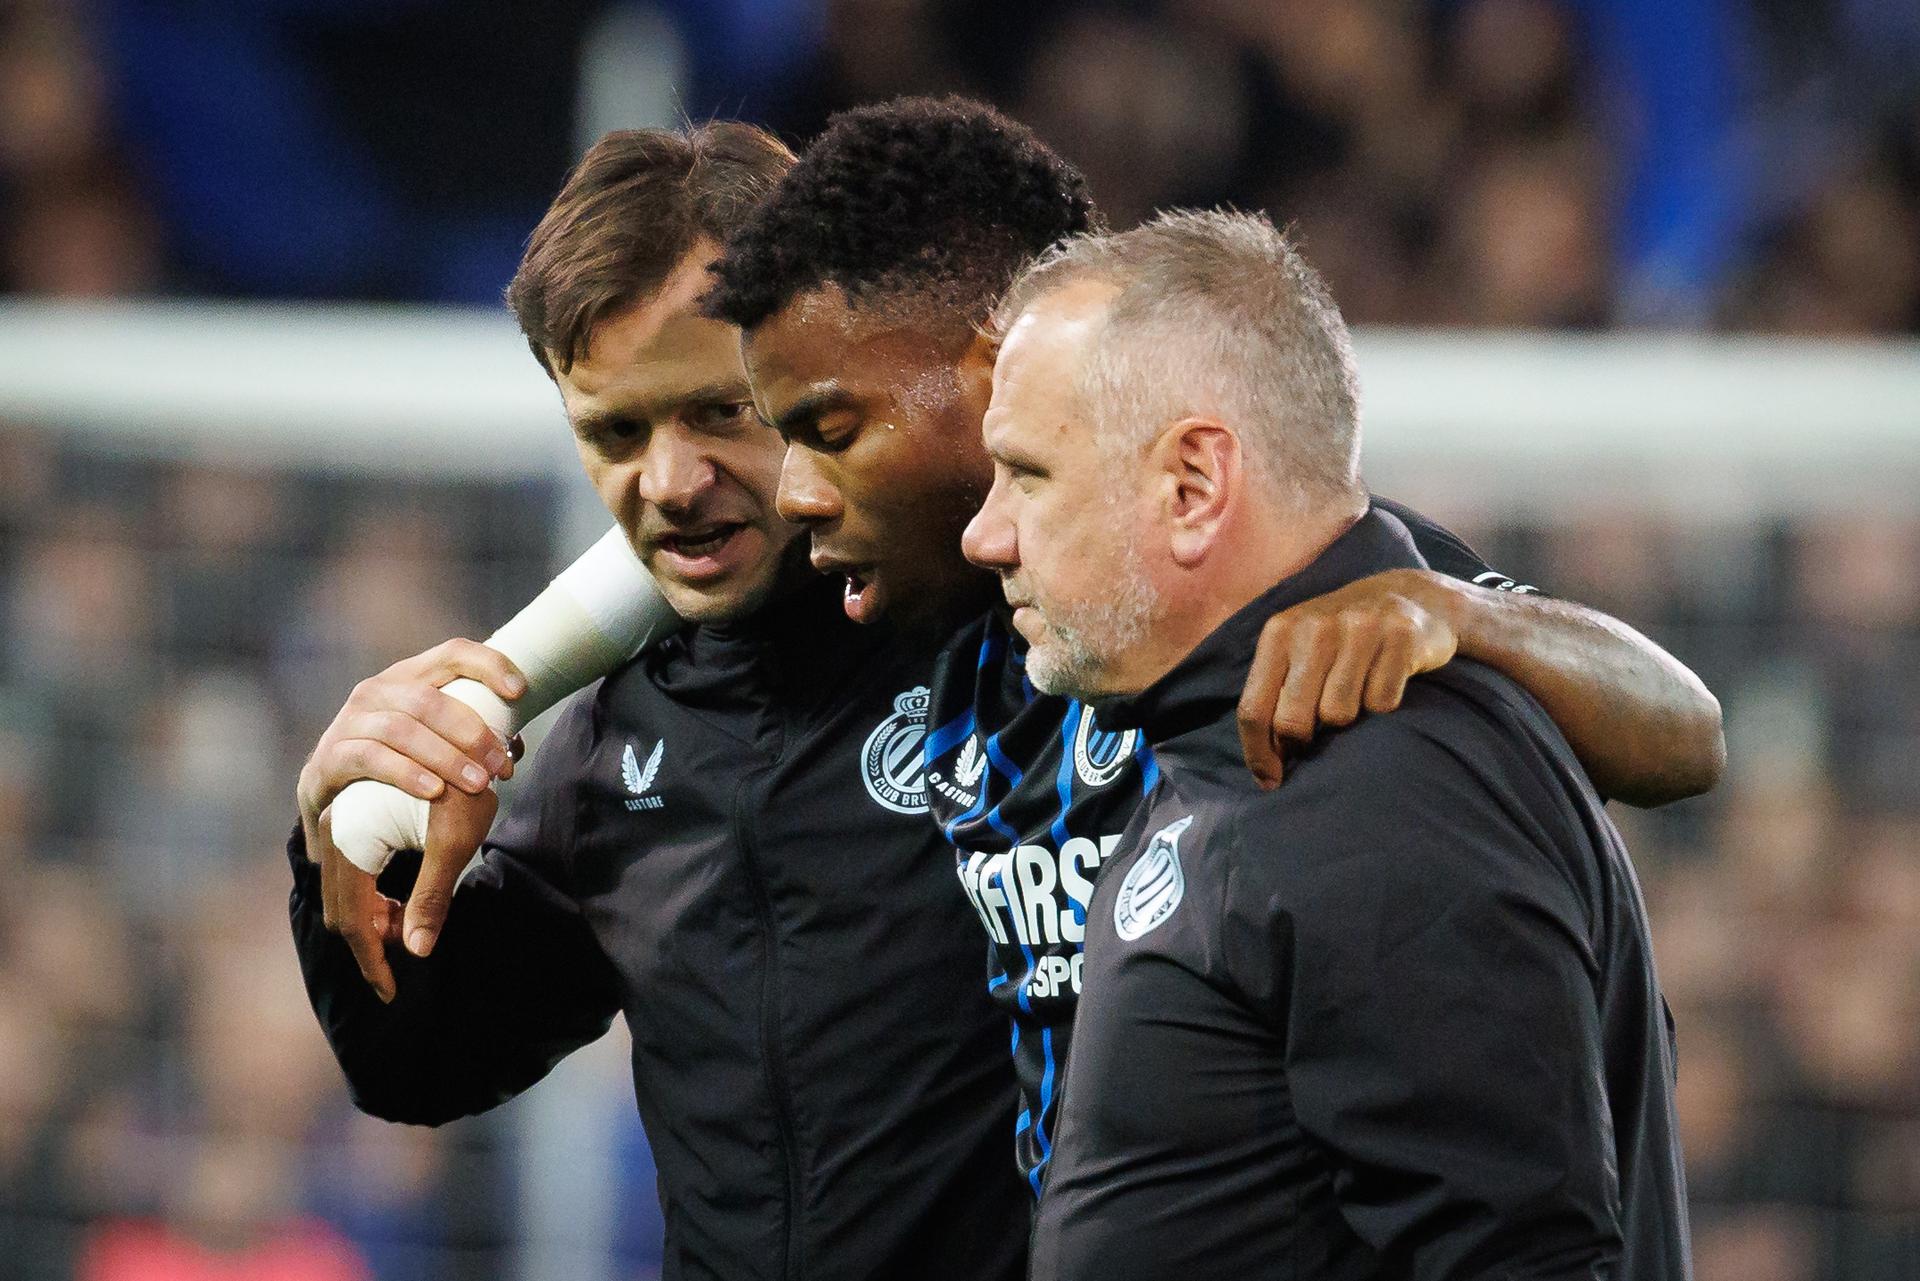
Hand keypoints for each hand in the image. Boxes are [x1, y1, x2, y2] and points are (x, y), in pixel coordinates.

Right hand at [296, 639, 526, 834]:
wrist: (337, 803)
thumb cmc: (400, 764)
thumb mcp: (434, 743)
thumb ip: (471, 739)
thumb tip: (516, 747)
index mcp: (410, 677)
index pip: (453, 653)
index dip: (489, 665)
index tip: (520, 692)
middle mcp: (377, 690)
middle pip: (430, 699)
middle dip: (472, 734)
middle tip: (500, 767)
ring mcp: (351, 720)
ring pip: (403, 729)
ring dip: (447, 758)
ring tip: (478, 785)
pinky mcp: (331, 754)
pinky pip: (371, 757)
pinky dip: (407, 773)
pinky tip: (434, 791)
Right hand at [313, 783, 501, 999]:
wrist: (461, 732)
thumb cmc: (464, 783)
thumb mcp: (453, 843)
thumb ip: (431, 897)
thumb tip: (417, 950)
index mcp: (351, 838)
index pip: (352, 920)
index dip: (371, 961)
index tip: (390, 992)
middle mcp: (335, 830)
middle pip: (343, 909)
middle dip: (374, 940)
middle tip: (410, 952)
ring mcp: (339, 823)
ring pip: (346, 892)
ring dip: (376, 917)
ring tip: (411, 922)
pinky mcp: (350, 818)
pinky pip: (352, 872)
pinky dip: (375, 895)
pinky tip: (405, 899)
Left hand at [1237, 569, 1458, 787]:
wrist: (1407, 595)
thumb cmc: (1340, 637)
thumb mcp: (1298, 648)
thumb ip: (1274, 694)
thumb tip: (1265, 765)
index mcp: (1279, 631)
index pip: (1253, 708)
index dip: (1258, 754)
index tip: (1269, 780)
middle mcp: (1315, 626)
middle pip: (1293, 720)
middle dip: (1302, 741)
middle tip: (1317, 735)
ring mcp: (1360, 628)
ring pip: (1339, 714)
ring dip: (1348, 718)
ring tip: (1355, 694)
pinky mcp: (1401, 637)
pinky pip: (1382, 703)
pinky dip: (1382, 704)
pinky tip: (1384, 679)